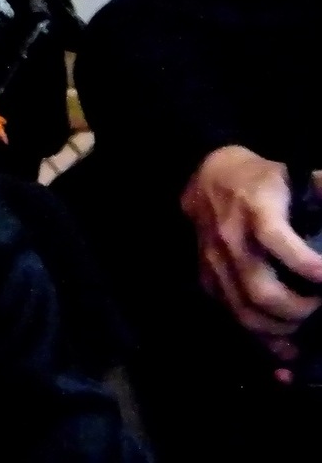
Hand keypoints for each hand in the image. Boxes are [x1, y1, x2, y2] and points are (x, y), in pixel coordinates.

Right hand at [180, 145, 321, 354]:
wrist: (209, 176)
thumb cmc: (260, 179)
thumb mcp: (291, 174)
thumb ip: (321, 188)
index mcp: (254, 208)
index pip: (274, 238)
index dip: (304, 263)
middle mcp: (230, 238)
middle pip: (260, 289)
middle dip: (298, 309)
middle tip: (320, 306)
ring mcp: (215, 260)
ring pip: (244, 310)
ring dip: (280, 328)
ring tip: (304, 325)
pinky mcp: (207, 275)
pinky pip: (231, 314)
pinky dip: (259, 335)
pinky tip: (285, 342)